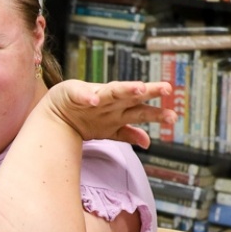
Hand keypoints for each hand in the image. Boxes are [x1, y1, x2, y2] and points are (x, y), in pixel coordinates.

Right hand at [42, 79, 174, 148]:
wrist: (57, 116)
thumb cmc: (85, 118)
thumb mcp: (109, 130)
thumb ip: (128, 134)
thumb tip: (148, 143)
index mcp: (120, 110)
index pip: (142, 111)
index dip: (157, 113)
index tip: (173, 117)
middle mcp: (111, 102)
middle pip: (134, 96)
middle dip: (150, 91)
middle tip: (166, 88)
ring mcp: (94, 99)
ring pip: (113, 92)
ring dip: (125, 90)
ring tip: (139, 89)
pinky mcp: (75, 94)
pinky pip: (82, 95)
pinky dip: (87, 98)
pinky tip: (93, 100)